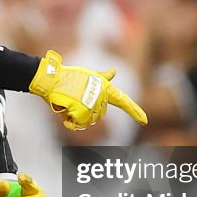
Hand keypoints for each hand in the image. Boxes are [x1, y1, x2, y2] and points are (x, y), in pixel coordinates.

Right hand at [29, 50, 147, 129]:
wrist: (51, 79)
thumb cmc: (67, 77)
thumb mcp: (88, 75)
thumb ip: (102, 77)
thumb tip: (114, 72)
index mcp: (104, 87)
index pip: (124, 101)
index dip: (135, 111)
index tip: (145, 121)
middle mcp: (101, 96)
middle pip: (99, 116)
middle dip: (86, 113)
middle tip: (73, 102)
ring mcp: (92, 104)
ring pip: (88, 122)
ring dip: (77, 117)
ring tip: (67, 104)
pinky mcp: (81, 110)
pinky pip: (77, 124)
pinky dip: (69, 121)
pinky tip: (63, 110)